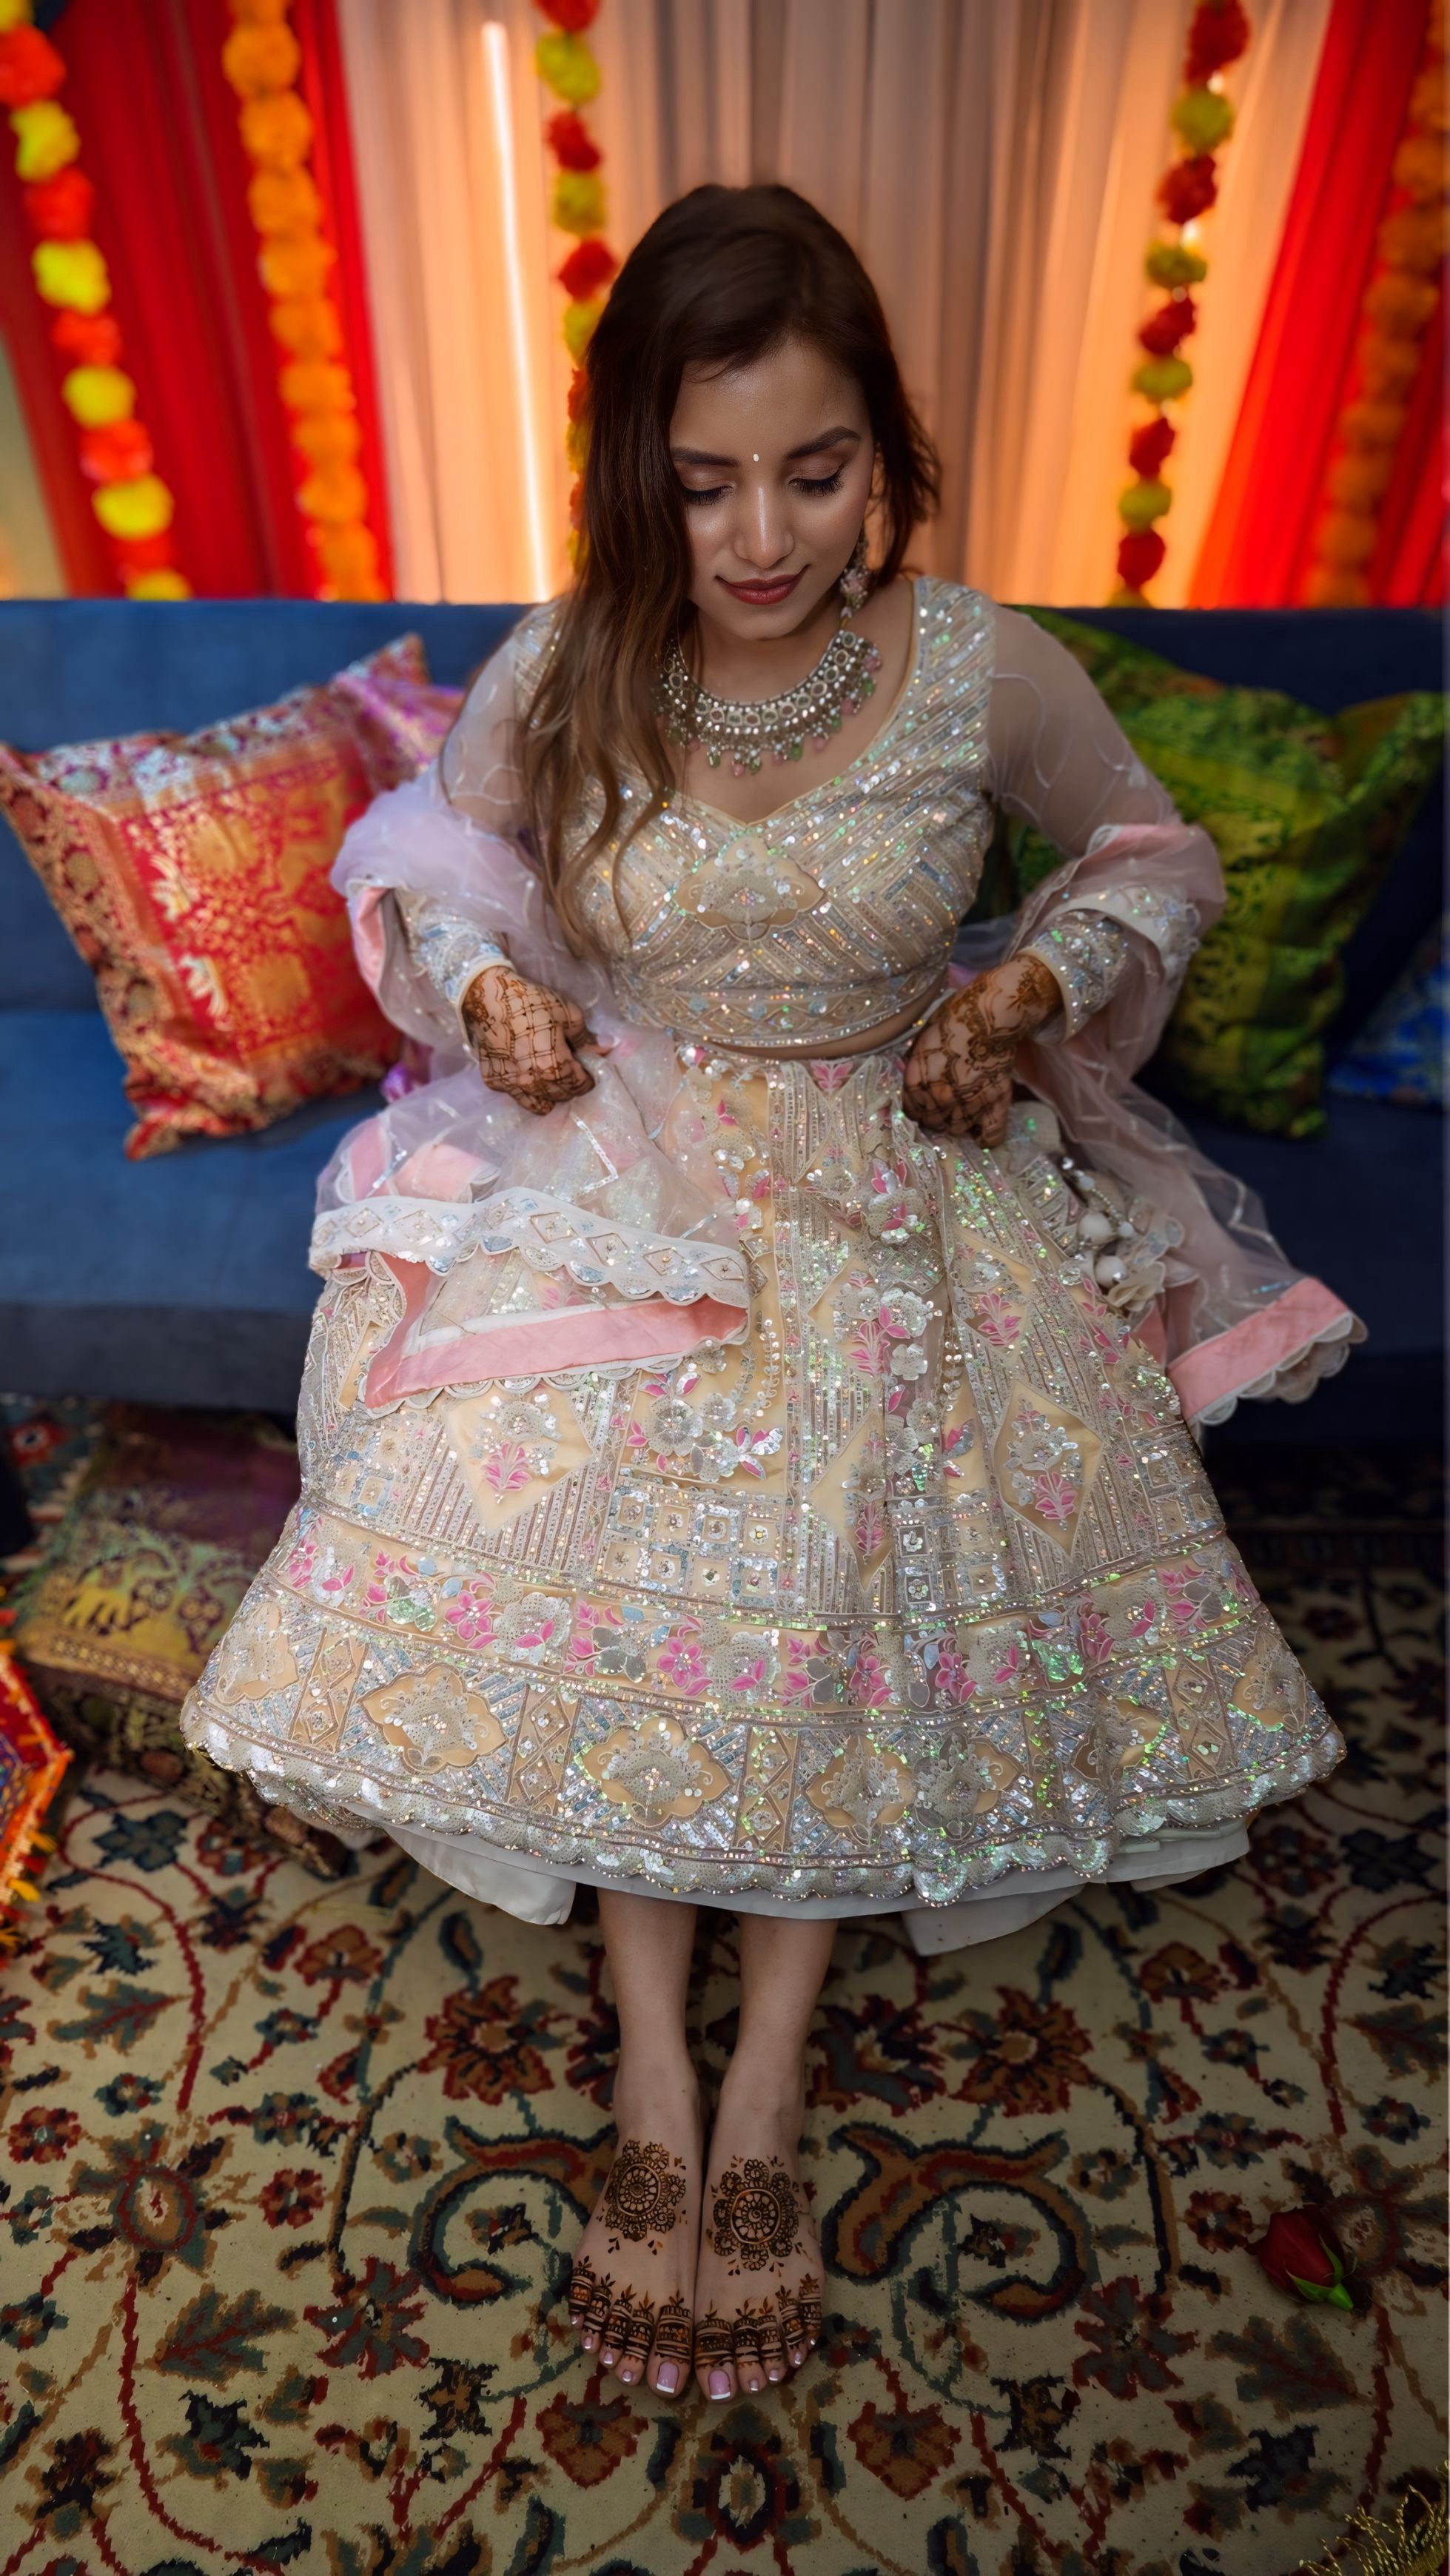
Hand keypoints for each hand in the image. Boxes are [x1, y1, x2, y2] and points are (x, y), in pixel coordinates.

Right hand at [460, 962, 594, 1116]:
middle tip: (570, 1069)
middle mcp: (532, 1082)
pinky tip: (527, 1073)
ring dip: (549, 1093)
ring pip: (539, 1104)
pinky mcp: (493, 1081)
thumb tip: (606, 1047)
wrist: (486, 996)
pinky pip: (516, 1096)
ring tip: (549, 1076)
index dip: (587, 1078)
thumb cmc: (529, 1001)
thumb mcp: (567, 1012)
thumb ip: (587, 1037)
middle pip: (561, 1096)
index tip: (588, 1070)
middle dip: (570, 1085)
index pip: (579, 1085)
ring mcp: (510, 1085)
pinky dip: (526, 1090)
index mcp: (553, 1067)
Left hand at [902, 954, 1059, 1144]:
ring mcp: (969, 1104)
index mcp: (916, 1083)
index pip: (911, 1112)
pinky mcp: (996, 1102)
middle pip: (933, 1124)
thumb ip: (914, 1068)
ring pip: (957, 1130)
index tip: (925, 1102)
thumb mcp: (921, 1041)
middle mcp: (940, 1099)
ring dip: (957, 1123)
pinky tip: (980, 1134)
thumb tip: (911, 1085)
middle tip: (944, 1105)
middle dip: (936, 1117)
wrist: (990, 1014)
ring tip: (961, 1111)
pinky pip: (990, 1135)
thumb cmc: (952, 1020)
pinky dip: (985, 1138)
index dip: (917, 1107)